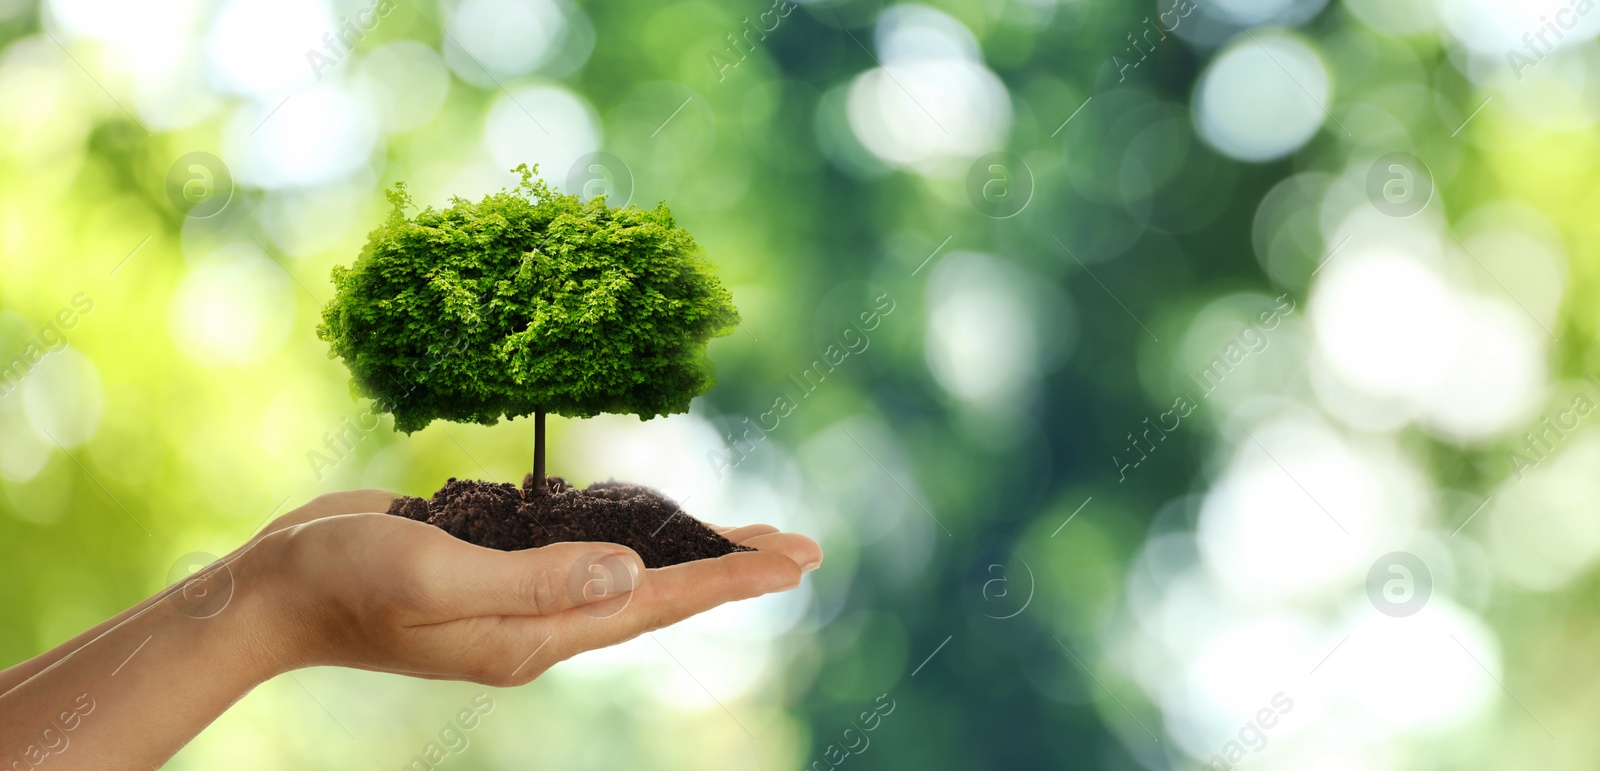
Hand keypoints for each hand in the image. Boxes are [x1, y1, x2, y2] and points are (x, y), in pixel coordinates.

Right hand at [246, 491, 822, 685]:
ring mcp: (518, 599)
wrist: (276, 591)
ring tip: (743, 535)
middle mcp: (539, 623)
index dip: (728, 578)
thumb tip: (632, 573)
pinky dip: (628, 537)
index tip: (794, 561)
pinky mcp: (495, 569)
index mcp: (535, 635)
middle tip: (801, 547)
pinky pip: (579, 554)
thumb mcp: (438, 574)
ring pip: (625, 574)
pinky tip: (650, 527)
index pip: (655, 603)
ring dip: (686, 552)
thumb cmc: (345, 581)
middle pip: (656, 593)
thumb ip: (536, 579)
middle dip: (729, 568)